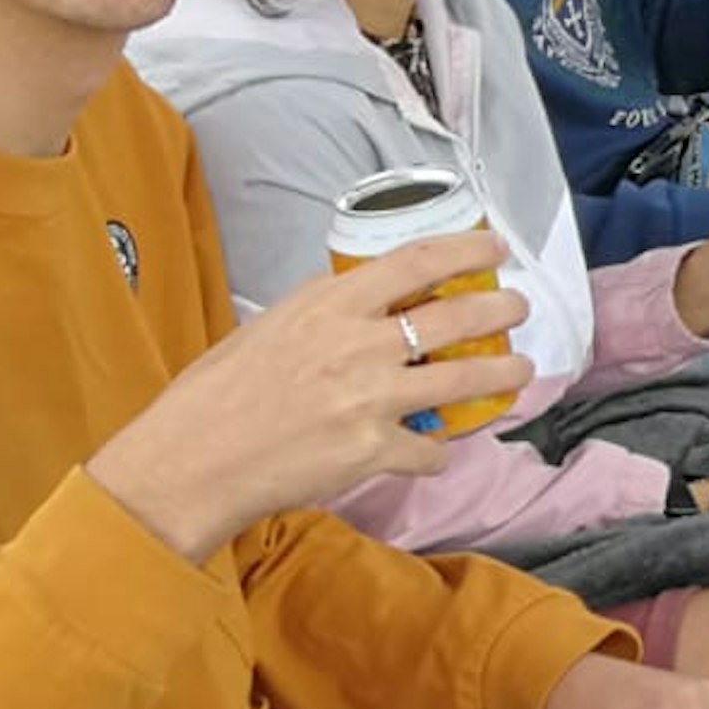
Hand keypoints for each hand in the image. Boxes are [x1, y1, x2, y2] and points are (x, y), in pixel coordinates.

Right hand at [87, 233, 526, 557]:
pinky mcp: (373, 452)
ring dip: (504, 375)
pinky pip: (432, 451)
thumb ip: (323, 312)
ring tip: (519, 372)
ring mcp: (371, 400)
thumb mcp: (267, 327)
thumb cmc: (214, 396)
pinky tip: (436, 451)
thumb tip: (364, 298)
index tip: (496, 245)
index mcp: (329, 306)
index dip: (467, 248)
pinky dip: (440, 453)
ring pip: (467, 380)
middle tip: (519, 309)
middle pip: (460, 316)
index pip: (417, 261)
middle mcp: (359, 346)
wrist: (189, 462)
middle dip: (503, 309)